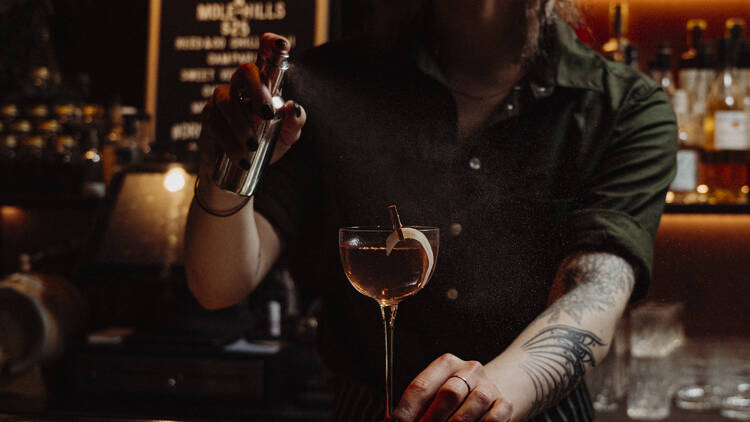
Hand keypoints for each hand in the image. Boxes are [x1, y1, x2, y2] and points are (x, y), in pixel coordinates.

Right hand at [198, 33, 306, 173]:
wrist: (242, 169)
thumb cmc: (266, 145)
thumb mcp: (286, 136)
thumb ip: (294, 123)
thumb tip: (293, 107)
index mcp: (263, 86)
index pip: (265, 57)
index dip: (271, 45)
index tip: (280, 45)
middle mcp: (241, 87)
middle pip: (245, 71)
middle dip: (257, 90)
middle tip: (267, 114)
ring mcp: (222, 100)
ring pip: (227, 101)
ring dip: (241, 124)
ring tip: (253, 145)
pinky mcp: (209, 119)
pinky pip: (216, 124)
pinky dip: (230, 142)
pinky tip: (242, 157)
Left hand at [392, 353, 512, 421]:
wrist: (494, 394)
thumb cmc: (455, 399)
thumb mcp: (435, 395)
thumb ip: (417, 408)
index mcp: (446, 364)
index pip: (421, 386)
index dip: (406, 410)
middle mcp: (470, 370)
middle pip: (448, 394)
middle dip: (431, 419)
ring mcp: (489, 386)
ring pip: (471, 408)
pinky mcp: (505, 403)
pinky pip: (492, 420)